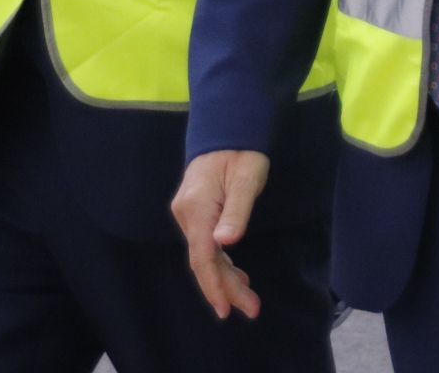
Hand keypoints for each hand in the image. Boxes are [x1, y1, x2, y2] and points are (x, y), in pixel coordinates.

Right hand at [171, 149, 271, 319]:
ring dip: (225, 278)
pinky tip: (236, 276)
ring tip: (248, 300)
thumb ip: (236, 212)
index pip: (202, 256)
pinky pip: (206, 244)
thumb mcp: (247, 179)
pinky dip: (221, 263)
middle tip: (252, 309)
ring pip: (205, 255)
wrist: (228, 128)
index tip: (225, 309)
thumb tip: (224, 244)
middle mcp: (186, 213)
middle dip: (226, 287)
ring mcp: (188, 213)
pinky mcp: (195, 212)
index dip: (212, 285)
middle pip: (203, 260)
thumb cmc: (242, 152)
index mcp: (197, 207)